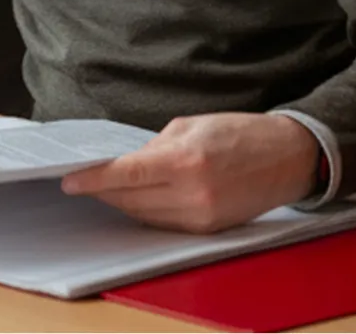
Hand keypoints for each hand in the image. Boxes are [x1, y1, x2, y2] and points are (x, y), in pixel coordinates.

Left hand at [60, 112, 319, 233]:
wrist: (286, 158)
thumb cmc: (238, 133)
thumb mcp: (190, 126)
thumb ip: (154, 148)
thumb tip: (126, 165)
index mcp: (186, 160)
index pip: (127, 175)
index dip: (94, 180)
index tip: (70, 181)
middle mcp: (193, 194)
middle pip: (132, 200)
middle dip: (105, 191)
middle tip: (84, 181)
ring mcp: (203, 216)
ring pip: (146, 216)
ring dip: (124, 203)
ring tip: (106, 189)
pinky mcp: (211, 230)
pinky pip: (167, 225)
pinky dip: (148, 213)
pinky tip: (137, 200)